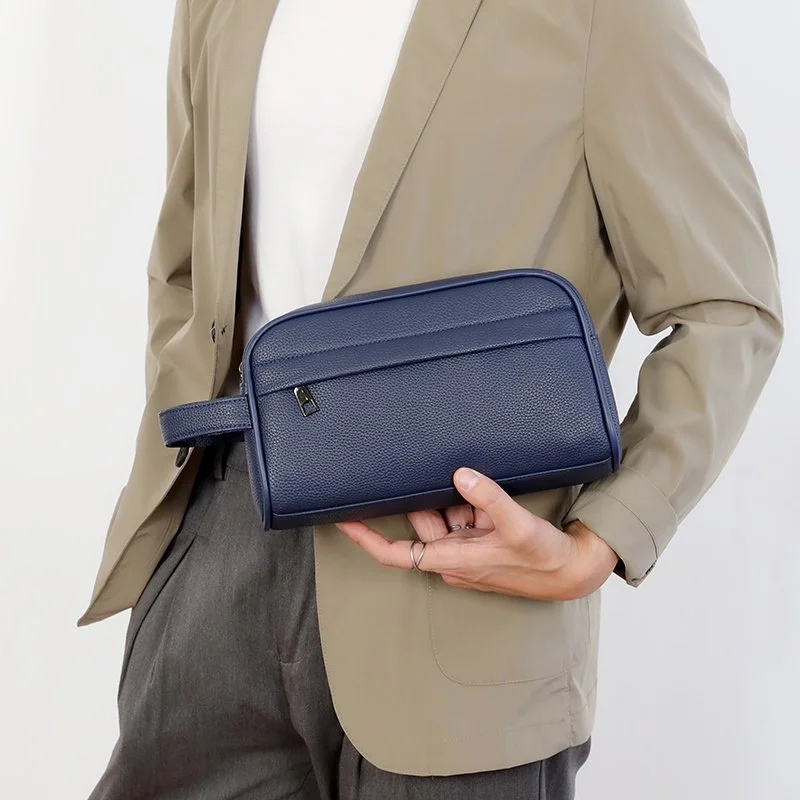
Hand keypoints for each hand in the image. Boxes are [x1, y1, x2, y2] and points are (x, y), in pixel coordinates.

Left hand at [335, 467, 618, 600]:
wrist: (571, 570)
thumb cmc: (542, 558)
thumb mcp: (517, 525)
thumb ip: (488, 497)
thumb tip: (459, 473)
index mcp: (451, 558)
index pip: (395, 553)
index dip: (365, 537)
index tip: (342, 519)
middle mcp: (452, 556)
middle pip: (421, 521)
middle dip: (421, 495)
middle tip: (413, 465)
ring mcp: (466, 547)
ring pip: (443, 512)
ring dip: (452, 495)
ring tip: (458, 473)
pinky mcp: (480, 540)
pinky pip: (462, 513)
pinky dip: (468, 499)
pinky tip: (475, 482)